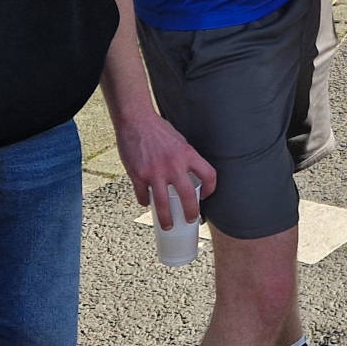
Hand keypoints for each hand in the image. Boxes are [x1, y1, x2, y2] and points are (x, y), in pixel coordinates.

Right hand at [111, 107, 218, 222]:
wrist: (136, 120)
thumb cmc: (158, 129)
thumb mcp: (179, 141)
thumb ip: (185, 158)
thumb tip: (190, 175)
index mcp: (187, 154)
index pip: (209, 175)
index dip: (211, 188)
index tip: (205, 196)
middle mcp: (173, 165)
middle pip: (187, 196)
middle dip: (191, 212)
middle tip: (190, 220)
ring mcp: (155, 172)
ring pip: (163, 204)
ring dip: (166, 219)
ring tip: (168, 225)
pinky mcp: (138, 175)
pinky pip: (142, 195)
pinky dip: (144, 201)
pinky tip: (146, 203)